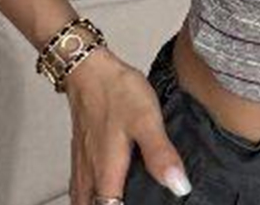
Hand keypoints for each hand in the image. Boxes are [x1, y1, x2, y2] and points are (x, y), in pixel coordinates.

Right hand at [63, 47, 192, 203]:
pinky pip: (80, 185)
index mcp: (107, 173)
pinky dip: (88, 195)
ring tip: (114, 202)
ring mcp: (82, 161)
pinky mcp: (80, 149)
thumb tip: (179, 186)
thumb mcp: (146, 120)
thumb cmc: (116, 91)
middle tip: (133, 200)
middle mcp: (91, 173)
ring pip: (83, 200)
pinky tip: (99, 188)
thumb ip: (161, 154)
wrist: (89, 67)